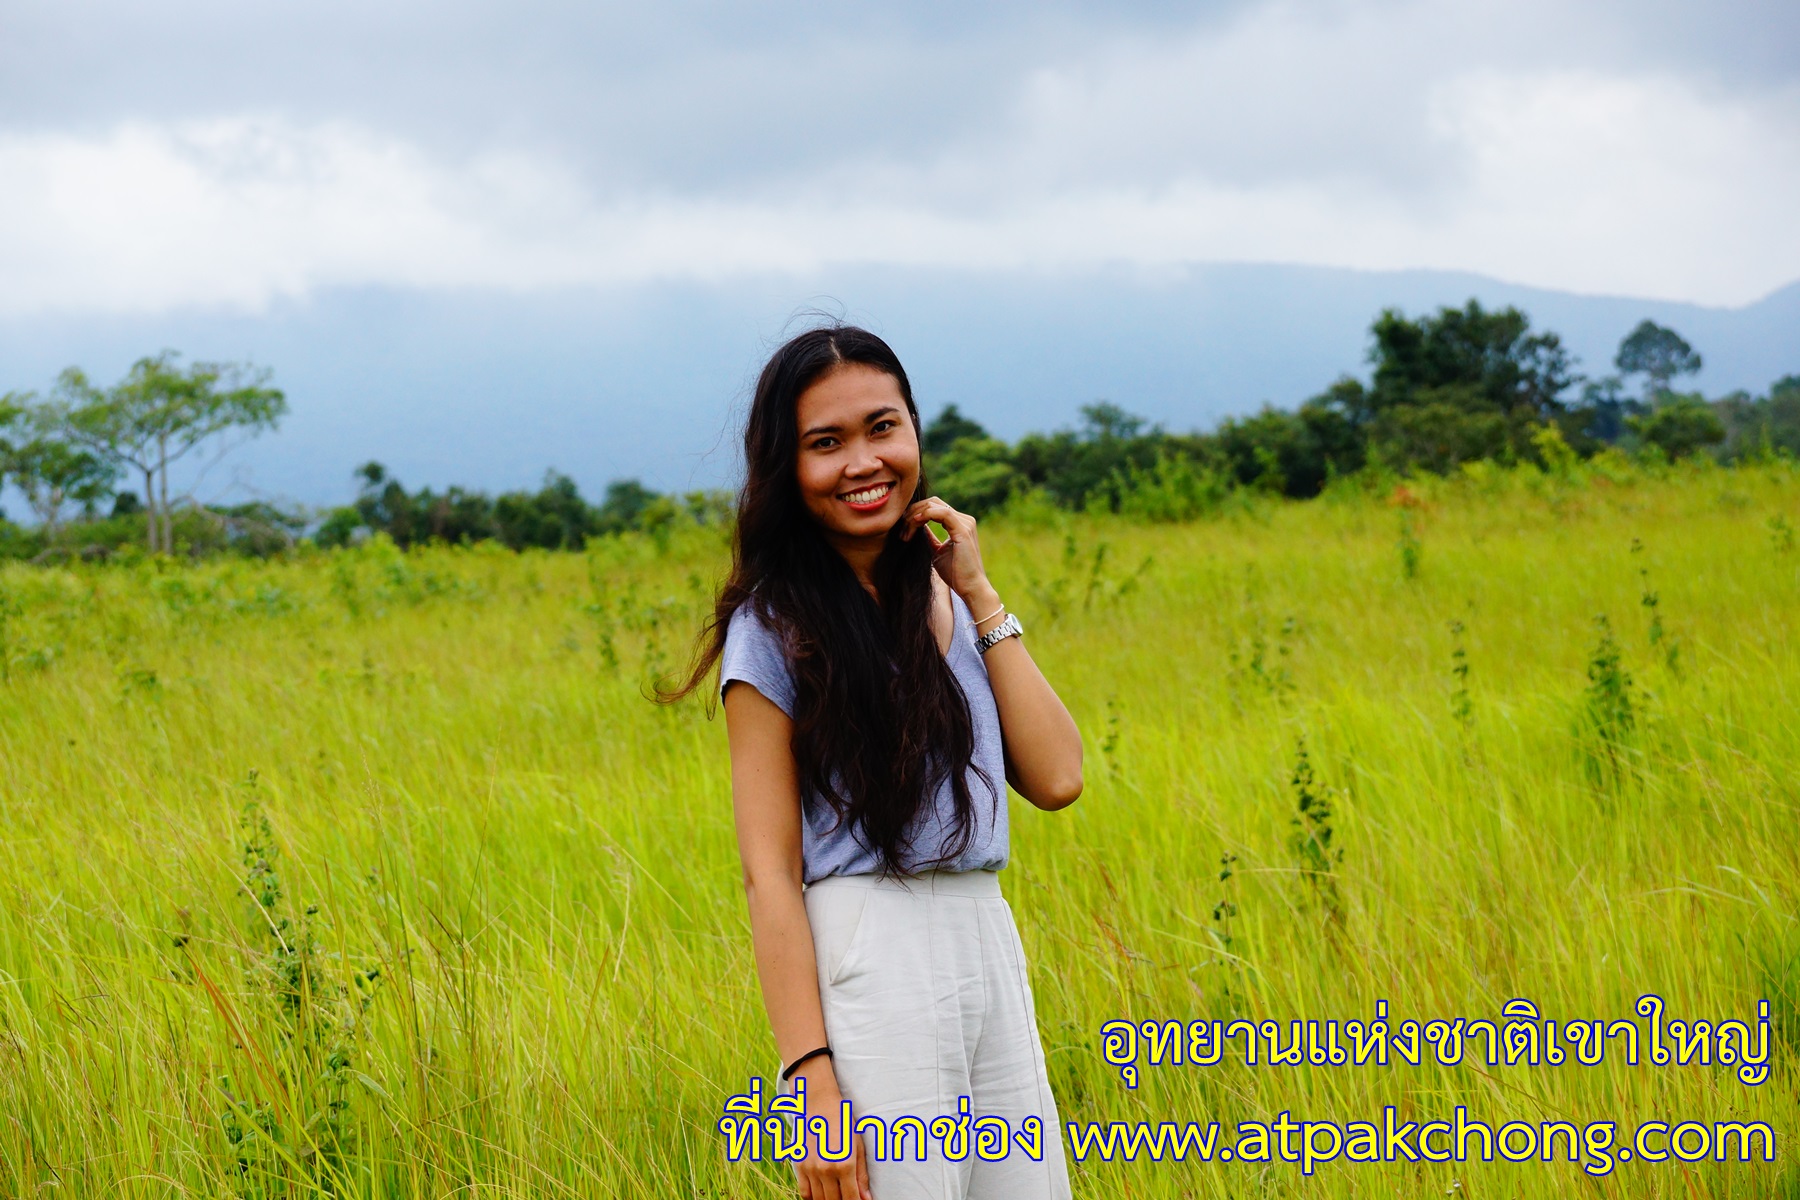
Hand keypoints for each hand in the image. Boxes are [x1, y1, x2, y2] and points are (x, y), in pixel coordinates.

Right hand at [792, 1072, 871, 1199]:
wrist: (818, 1102)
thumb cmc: (843, 1121)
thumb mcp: (858, 1146)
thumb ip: (862, 1175)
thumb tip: (866, 1199)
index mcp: (844, 1164)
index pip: (851, 1199)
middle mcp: (826, 1169)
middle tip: (849, 1196)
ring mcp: (810, 1168)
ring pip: (819, 1199)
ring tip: (837, 1195)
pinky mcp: (799, 1165)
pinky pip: (804, 1192)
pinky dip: (813, 1198)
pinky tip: (822, 1194)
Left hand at [900, 496, 996, 609]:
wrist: (971, 588)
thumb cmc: (956, 573)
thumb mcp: (937, 552)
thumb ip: (930, 537)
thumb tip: (917, 527)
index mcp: (959, 523)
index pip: (934, 507)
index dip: (915, 513)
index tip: (902, 528)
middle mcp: (964, 520)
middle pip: (933, 502)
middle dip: (913, 512)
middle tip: (901, 529)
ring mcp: (965, 523)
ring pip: (934, 506)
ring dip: (915, 515)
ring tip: (905, 531)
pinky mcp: (963, 530)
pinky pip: (942, 513)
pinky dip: (925, 515)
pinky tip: (915, 522)